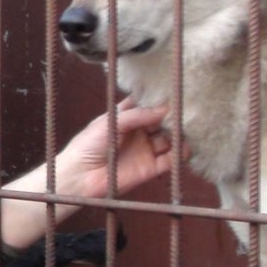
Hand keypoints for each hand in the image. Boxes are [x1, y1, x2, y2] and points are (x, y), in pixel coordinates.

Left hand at [54, 98, 175, 200]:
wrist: (80, 176)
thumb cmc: (89, 145)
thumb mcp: (112, 122)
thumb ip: (138, 115)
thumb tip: (164, 109)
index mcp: (126, 117)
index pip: (147, 104)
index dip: (158, 99)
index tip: (173, 90)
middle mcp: (138, 132)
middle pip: (161, 121)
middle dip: (172, 116)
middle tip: (184, 110)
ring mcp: (145, 150)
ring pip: (169, 139)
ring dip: (178, 134)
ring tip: (187, 128)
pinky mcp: (150, 168)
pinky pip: (170, 160)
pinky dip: (179, 154)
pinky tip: (184, 147)